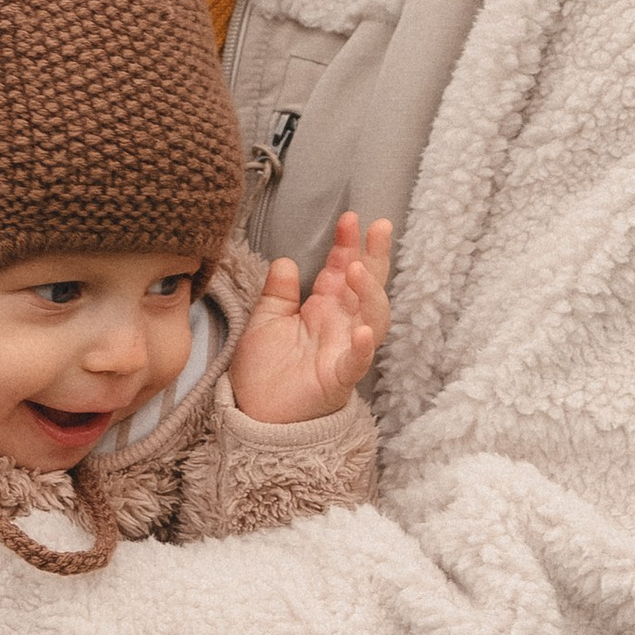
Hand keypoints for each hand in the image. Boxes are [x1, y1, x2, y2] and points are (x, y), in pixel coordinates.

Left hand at [227, 212, 394, 424]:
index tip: (350, 218)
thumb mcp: (265, 321)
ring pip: (372, 318)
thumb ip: (278, 292)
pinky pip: (357, 362)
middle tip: (380, 226)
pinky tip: (363, 331)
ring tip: (357, 269)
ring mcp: (344, 350)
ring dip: (369, 293)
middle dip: (376, 256)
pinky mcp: (338, 378)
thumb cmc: (264, 371)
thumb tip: (287, 261)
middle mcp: (340, 325)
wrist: (254, 416)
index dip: (349, 244)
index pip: (343, 269)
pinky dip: (363, 347)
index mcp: (324, 308)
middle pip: (367, 286)